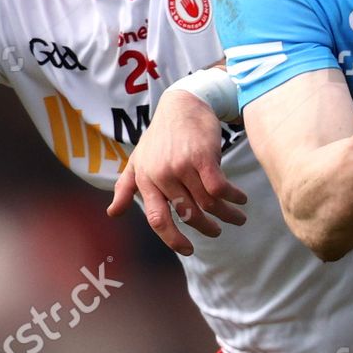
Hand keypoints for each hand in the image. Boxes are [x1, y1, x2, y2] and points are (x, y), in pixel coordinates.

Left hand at [107, 88, 247, 255]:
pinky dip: (233, 197)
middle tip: (217, 231)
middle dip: (207, 228)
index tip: (189, 249)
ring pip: (208, 203)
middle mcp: (162, 175)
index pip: (157, 219)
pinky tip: (240, 199)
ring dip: (226, 214)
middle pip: (189, 214)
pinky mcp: (202, 156)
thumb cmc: (160, 135)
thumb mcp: (138, 160)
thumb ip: (125, 187)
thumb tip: (112, 213)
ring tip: (237, 218)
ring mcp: (182, 165)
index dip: (173, 239)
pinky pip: (220, 188)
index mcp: (146, 180)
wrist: (182, 103)